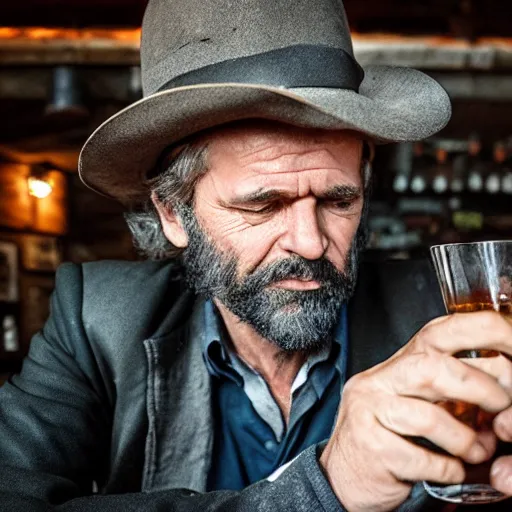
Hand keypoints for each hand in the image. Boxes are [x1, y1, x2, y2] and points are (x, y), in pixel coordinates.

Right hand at [320, 311, 511, 511]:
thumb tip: (505, 386)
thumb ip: (450, 390)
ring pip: (427, 416)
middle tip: (503, 406)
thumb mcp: (417, 401)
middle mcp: (378, 380)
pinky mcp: (368, 446)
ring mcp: (369, 411)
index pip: (437, 331)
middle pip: (431, 367)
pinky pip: (419, 458)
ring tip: (478, 450)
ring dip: (465, 437)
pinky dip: (447, 467)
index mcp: (396, 364)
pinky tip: (451, 469)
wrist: (344, 472)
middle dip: (479, 386)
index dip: (482, 332)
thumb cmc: (389, 435)